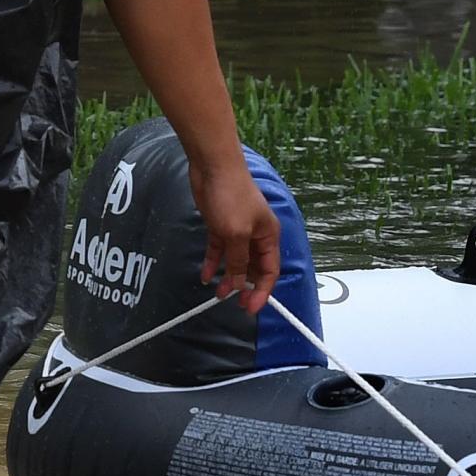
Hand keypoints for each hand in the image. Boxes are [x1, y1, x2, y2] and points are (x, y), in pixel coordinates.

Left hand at [190, 159, 279, 315]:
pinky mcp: (220, 226)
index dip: (262, 291)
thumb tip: (237, 283)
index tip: (250, 308)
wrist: (213, 167)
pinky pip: (219, 250)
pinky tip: (205, 275)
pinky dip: (213, 262)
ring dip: (228, 277)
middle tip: (235, 304)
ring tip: (217, 294)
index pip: (270, 271)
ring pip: (235, 261)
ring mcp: (237, 231)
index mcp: (268, 236)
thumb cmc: (231, 197)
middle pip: (254, 268)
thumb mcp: (236, 234)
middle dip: (245, 286)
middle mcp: (256, 236)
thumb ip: (238, 261)